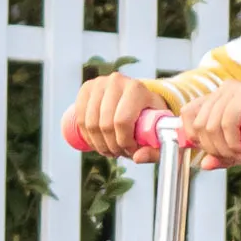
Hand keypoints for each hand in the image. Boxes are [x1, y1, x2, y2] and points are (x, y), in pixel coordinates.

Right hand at [65, 72, 179, 158]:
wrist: (142, 96)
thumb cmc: (153, 116)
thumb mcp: (160, 131)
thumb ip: (156, 149)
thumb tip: (137, 158)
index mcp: (137, 88)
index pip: (122, 121)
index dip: (124, 142)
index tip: (132, 151)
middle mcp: (116, 81)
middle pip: (105, 124)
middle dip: (112, 146)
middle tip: (120, 153)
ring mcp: (99, 83)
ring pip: (90, 123)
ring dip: (99, 144)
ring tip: (110, 150)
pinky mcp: (86, 88)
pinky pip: (80, 118)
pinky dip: (87, 136)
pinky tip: (97, 143)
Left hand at [174, 77, 240, 169]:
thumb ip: (224, 154)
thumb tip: (204, 165)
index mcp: (217, 98)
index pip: (187, 114)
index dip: (192, 137)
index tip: (208, 152)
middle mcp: (222, 90)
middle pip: (198, 124)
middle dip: (212, 149)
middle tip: (232, 158)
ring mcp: (234, 90)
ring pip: (211, 125)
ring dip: (224, 149)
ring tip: (240, 157)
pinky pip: (228, 123)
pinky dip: (232, 142)